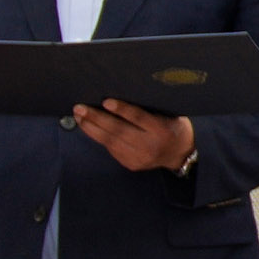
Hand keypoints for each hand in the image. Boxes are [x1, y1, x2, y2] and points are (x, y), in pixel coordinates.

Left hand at [72, 100, 197, 176]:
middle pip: (119, 130)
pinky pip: (111, 149)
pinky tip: (88, 127)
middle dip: (97, 118)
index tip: (106, 101)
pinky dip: (98, 137)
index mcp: (161, 130)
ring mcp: (139, 157)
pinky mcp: (131, 164)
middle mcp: (149, 145)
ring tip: (79, 116)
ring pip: (110, 141)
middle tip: (80, 108)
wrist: (179, 155)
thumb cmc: (173, 127)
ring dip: (91, 128)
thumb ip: (150, 108)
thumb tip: (122, 94)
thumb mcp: (169, 114)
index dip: (122, 109)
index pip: (139, 118)